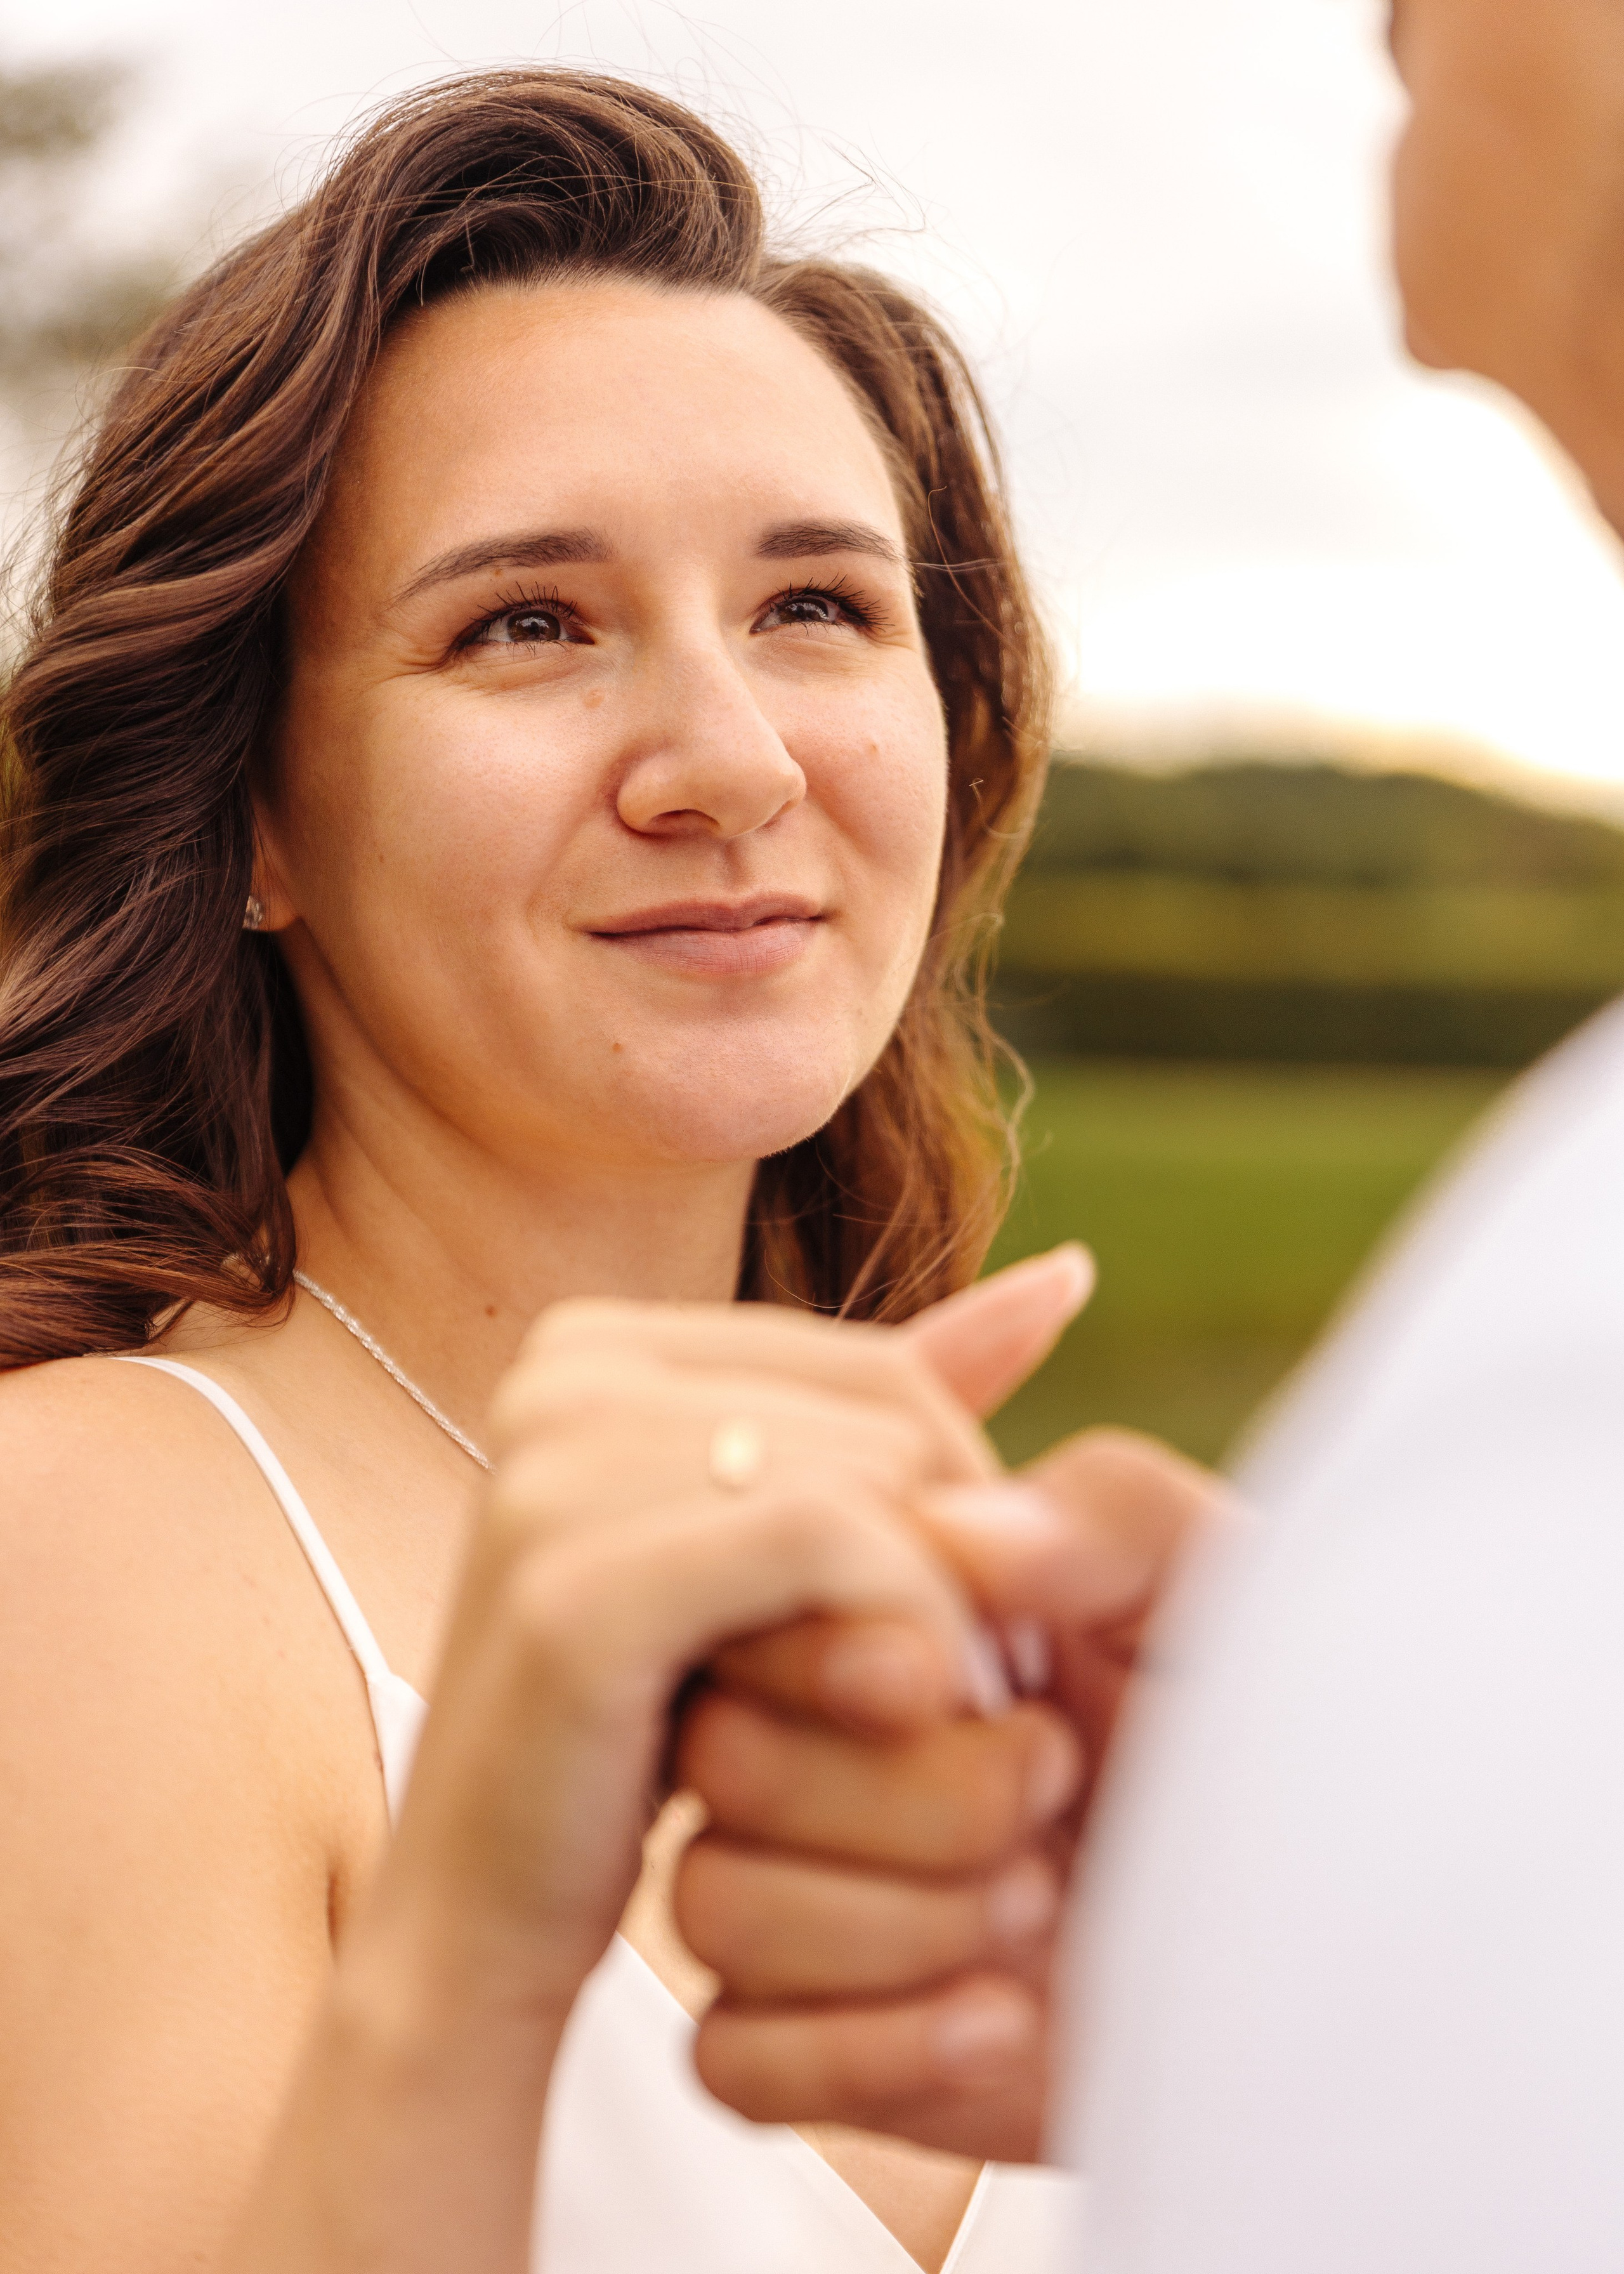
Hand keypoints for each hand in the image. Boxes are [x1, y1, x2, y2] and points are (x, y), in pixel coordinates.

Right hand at [375, 1295, 1014, 2025]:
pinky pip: (826, 1539)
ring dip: (933, 1621)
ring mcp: (553, 1471)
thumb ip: (893, 1409)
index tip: (934, 1639)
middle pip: (892, 1424)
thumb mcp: (765, 1550)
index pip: (884, 1378)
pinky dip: (900, 1633)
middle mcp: (562, 1376)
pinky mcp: (575, 1587)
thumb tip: (1065, 1277)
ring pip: (874, 1481)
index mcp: (598, 1344)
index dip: (957, 1516)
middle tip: (927, 1700)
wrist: (477, 1915)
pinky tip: (892, 1713)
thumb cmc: (636, 1739)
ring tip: (895, 1722)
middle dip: (952, 1570)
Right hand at [673, 1330, 1225, 2157]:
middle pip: (719, 1760)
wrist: (1351, 1945)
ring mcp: (820, 1900)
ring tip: (1040, 1910)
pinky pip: (734, 2059)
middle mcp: (834, 1745)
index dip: (836, 1652)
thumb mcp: (1225, 1590)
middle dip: (900, 1800)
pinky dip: (862, 2053)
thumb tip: (951, 1530)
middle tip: (1049, 1793)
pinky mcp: (827, 2049)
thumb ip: (1106, 1511)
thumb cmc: (1293, 1739)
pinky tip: (1003, 2020)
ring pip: (711, 1905)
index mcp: (897, 1615)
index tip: (967, 1682)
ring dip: (891, 1927)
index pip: (754, 1605)